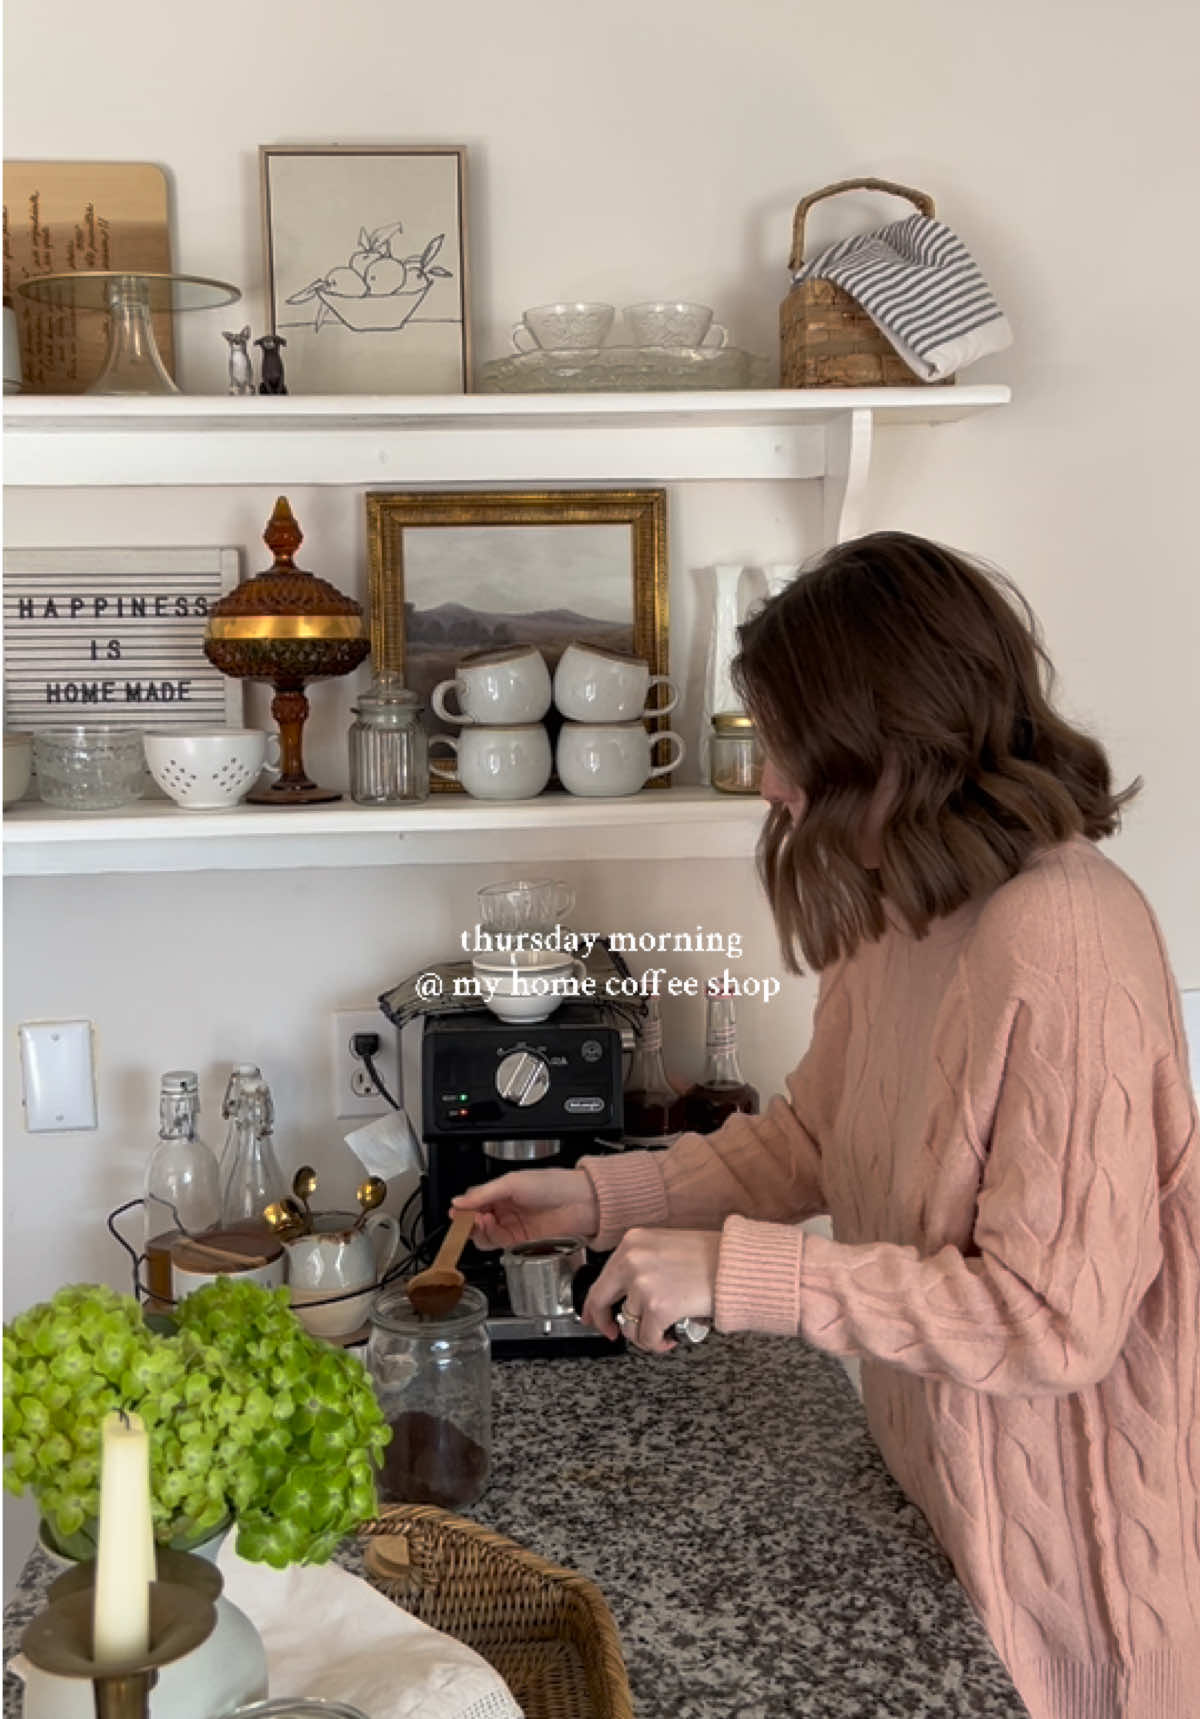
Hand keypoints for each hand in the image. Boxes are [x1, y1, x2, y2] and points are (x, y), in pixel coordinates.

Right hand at [449, 1168, 597, 1250]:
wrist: (581, 1204)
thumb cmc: (554, 1185)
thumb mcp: (513, 1182)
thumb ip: (484, 1194)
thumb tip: (459, 1202)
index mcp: (504, 1190)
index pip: (475, 1201)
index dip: (464, 1207)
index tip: (456, 1210)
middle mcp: (507, 1208)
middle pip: (476, 1220)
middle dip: (467, 1220)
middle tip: (465, 1218)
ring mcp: (514, 1225)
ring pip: (484, 1234)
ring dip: (476, 1229)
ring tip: (480, 1220)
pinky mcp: (521, 1242)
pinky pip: (497, 1243)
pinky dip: (489, 1236)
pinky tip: (490, 1226)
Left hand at [581, 1228, 719, 1354]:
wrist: (737, 1265)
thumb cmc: (712, 1257)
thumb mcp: (666, 1247)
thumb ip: (642, 1264)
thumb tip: (627, 1293)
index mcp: (633, 1242)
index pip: (602, 1276)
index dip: (595, 1301)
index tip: (593, 1314)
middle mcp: (632, 1260)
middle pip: (600, 1299)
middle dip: (604, 1322)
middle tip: (612, 1333)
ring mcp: (643, 1284)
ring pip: (628, 1324)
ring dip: (644, 1334)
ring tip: (662, 1331)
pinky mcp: (658, 1307)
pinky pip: (646, 1337)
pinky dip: (657, 1343)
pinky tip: (670, 1337)